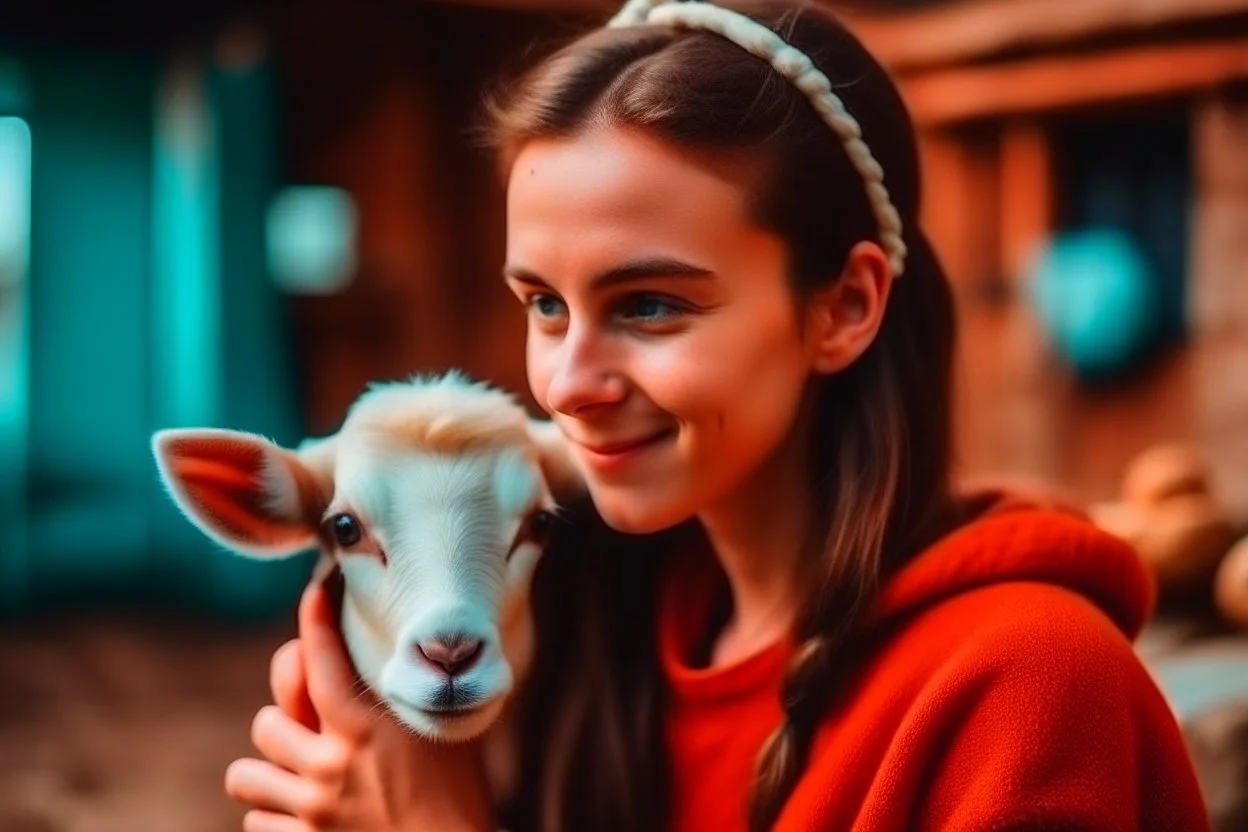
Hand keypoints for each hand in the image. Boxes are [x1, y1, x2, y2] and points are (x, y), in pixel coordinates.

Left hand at [224, 581, 495, 831]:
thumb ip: (422, 695)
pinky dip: (273, 818)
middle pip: (264, 723)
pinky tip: (301, 815)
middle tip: (305, 731)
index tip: (316, 594)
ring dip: (267, 774)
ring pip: (245, 776)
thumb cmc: (462, 796)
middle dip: (283, 725)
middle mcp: (330, 766)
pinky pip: (254, 824)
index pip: (320, 659)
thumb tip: (431, 649)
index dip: (315, 617)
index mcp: (365, 729)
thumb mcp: (448, 734)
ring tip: (292, 775)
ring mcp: (312, 811)